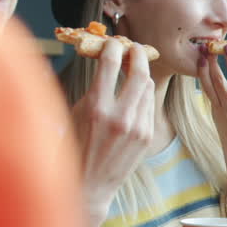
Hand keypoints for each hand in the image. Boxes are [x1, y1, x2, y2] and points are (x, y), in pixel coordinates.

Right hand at [72, 40, 154, 226]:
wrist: (90, 184)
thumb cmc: (76, 146)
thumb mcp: (76, 114)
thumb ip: (93, 89)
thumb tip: (105, 62)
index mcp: (96, 108)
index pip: (110, 65)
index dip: (114, 48)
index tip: (113, 42)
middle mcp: (120, 116)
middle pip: (138, 73)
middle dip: (138, 55)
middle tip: (134, 48)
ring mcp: (137, 127)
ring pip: (147, 88)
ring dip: (141, 74)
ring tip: (134, 68)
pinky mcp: (147, 136)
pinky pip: (150, 106)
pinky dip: (144, 95)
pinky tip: (136, 92)